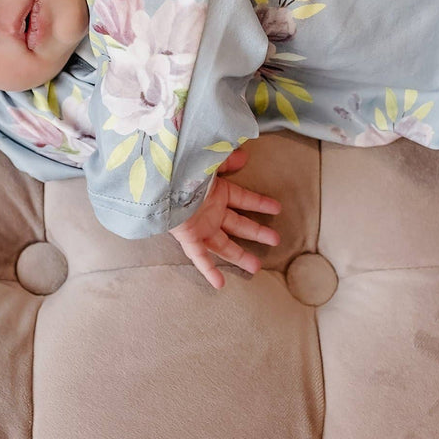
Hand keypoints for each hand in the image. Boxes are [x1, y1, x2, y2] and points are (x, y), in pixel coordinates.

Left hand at [168, 145, 281, 288]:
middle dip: (257, 233)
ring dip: (240, 256)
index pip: (245, 199)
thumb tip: (244, 154)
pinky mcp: (188, 237)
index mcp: (217, 192)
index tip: (278, 208)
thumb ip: (226, 160)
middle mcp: (211, 212)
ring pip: (224, 245)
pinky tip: (219, 284)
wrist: (160, 179)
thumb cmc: (184, 168)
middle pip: (239, 225)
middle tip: (276, 240)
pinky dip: (209, 270)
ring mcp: (201, 226)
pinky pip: (200, 257)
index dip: (261, 204)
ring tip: (256, 267)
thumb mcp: (210, 160)